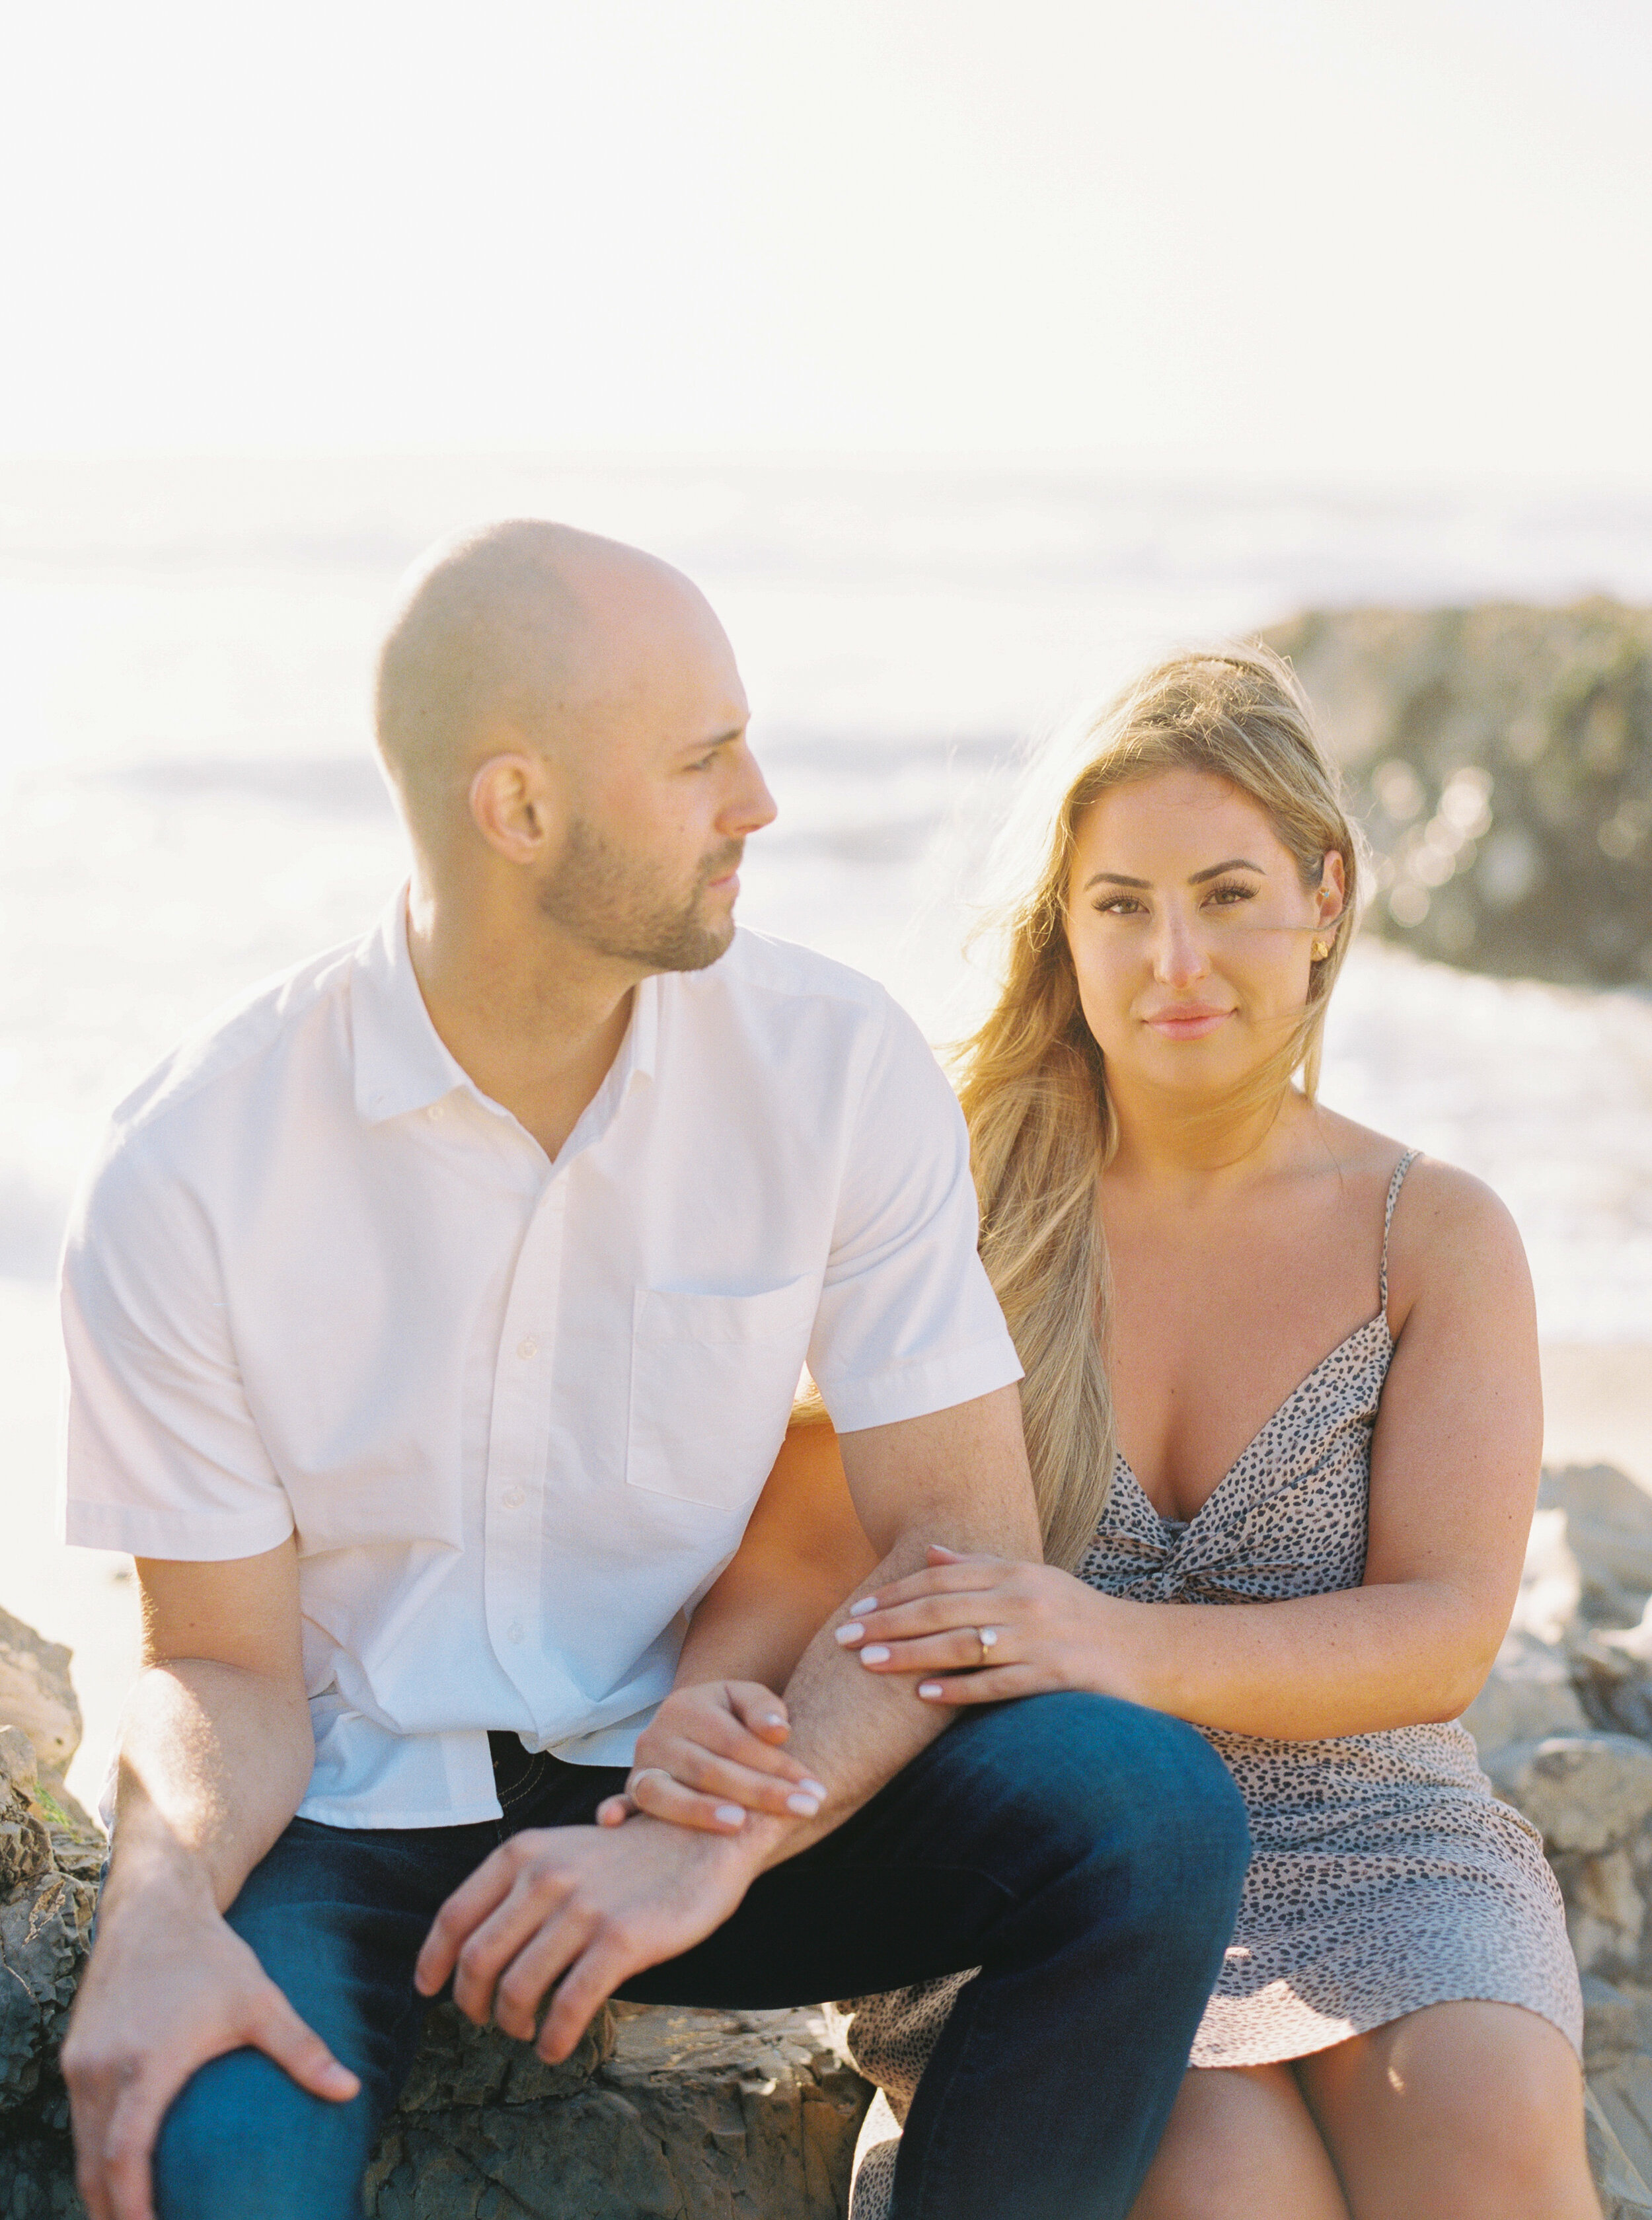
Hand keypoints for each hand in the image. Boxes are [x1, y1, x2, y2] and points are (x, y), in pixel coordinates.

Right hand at [61, 1867, 358, 2219]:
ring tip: (128, 2219)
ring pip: (80, 2147)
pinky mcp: (74, 2055)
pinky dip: (92, 2155)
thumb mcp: (259, 2000)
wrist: (153, 1907)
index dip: (132, 2202)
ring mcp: (80, 2062)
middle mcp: (101, 2067)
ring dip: (99, 2188)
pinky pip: (77, 2121)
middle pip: (93, 2164)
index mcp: (145, 2062)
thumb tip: (351, 2090)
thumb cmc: (210, 1955)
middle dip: (112, 2212)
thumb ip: (301, 2049)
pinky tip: (115, 2174)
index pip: (124, 2152)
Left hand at [414, 1817, 761, 2062]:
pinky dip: (554, 2038)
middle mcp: (545, 1876)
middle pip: (478, 1960)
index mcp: (523, 1853)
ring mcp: (582, 1908)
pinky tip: (556, 2047)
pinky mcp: (621, 1940)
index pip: (454, 1917)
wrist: (702, 1839)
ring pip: (518, 1988)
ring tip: (527, 2033)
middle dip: (473, 2004)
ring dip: (513, 2024)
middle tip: (488, 2021)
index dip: (433, 1962)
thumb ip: (521, 1888)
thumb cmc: (629, 1855)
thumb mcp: (563, 1850)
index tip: (430, 1990)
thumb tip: (474, 1949)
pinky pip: (569, 2005)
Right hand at [594, 1681, 826, 1833]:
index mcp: (687, 1706)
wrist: (693, 1726)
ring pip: (664, 1793)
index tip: (814, 1789)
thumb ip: (764, 1708)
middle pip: (709, 1770)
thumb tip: (778, 1730)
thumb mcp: (747, 1698)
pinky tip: (613, 1823)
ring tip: (739, 1825)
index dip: (777, 1766)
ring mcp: (640, 1766)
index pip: (737, 1741)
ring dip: (699, 1811)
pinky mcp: (631, 1794)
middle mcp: (657, 1736)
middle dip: (761, 1793)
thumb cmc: (731, 1717)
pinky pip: (622, 1805)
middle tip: (804, 1810)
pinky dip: (614, 1812)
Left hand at [833, 1544, 1124, 1705]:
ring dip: (910, 1654)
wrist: (1146, 1651)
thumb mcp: (1034, 1579)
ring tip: (869, 1664)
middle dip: (888, 1623)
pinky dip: (959, 1688)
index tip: (857, 1609)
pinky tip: (923, 1695)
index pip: (942, 1579)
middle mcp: (1024, 1599)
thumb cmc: (1080, 1616)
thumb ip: (981, 1567)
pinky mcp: (1057, 1675)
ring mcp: (1041, 1638)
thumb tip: (930, 1553)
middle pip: (942, 1608)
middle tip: (844, 1637)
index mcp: (1015, 1573)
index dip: (896, 1593)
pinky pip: (998, 1683)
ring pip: (962, 1643)